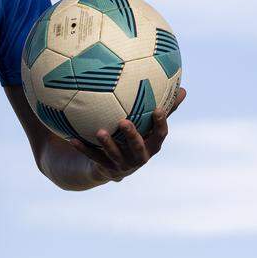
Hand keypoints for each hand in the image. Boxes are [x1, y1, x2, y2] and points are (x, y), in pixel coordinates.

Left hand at [69, 87, 186, 183]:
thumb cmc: (136, 137)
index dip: (160, 123)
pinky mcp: (105, 168)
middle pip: (138, 148)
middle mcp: (139, 157)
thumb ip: (164, 108)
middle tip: (123, 122)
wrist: (114, 165)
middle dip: (132, 136)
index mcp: (151, 144)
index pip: (160, 135)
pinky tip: (72, 138)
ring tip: (99, 132)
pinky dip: (83, 148)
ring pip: (115, 155)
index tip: (157, 109)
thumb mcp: (149, 124)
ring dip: (107, 144)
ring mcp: (122, 164)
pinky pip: (93, 157)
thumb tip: (184, 89)